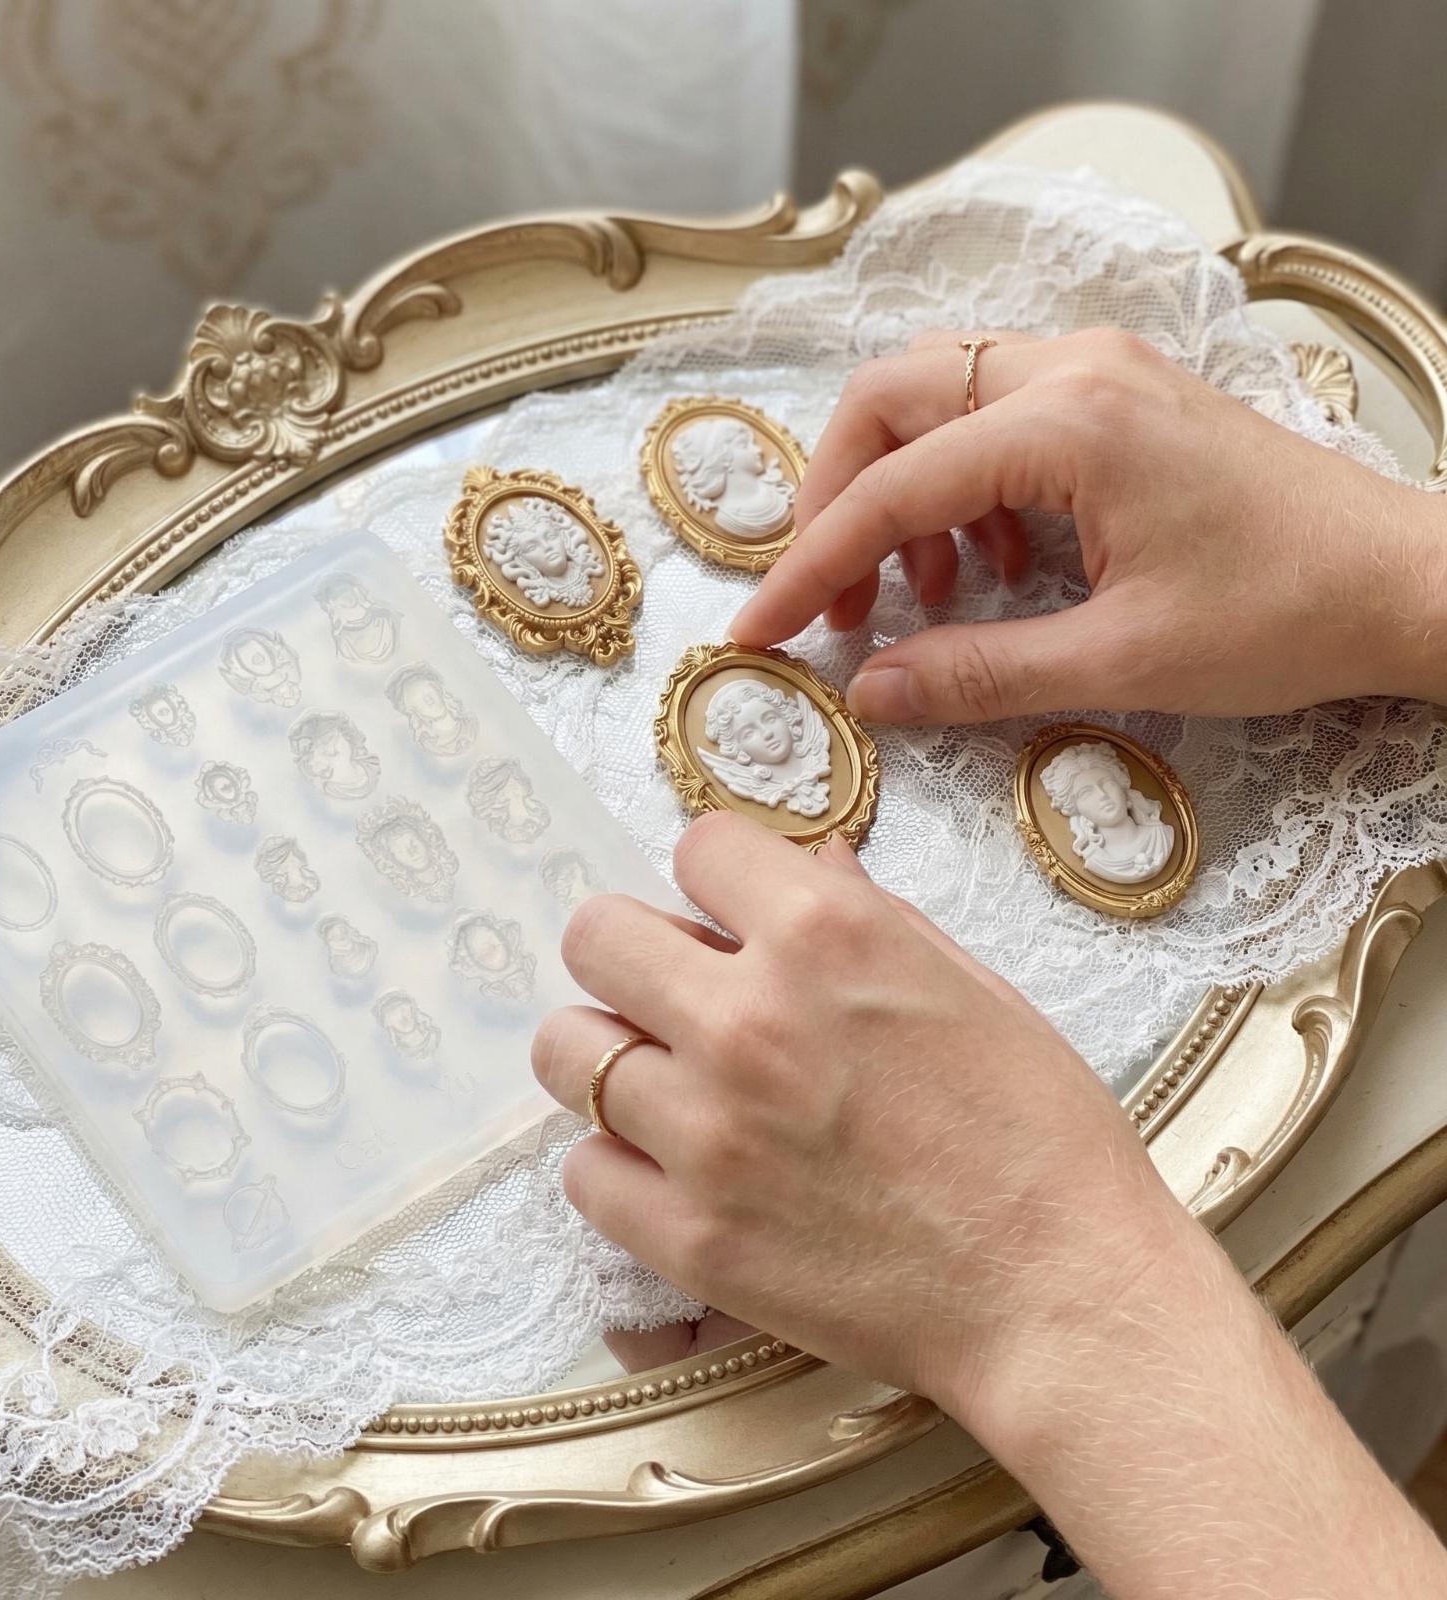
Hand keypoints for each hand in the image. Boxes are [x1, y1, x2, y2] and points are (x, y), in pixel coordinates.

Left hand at [531, 811, 1186, 1431]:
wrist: (1060, 1293)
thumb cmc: (1037, 1132)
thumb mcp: (972, 986)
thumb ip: (869, 915)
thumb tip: (810, 862)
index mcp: (825, 934)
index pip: (696, 845)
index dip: (719, 880)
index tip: (732, 917)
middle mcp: (747, 1018)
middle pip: (596, 936)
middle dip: (634, 954)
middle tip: (674, 995)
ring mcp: (707, 1132)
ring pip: (567, 1051)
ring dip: (611, 1056)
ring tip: (666, 1084)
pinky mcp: (688, 1236)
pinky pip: (582, 1171)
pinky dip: (618, 1166)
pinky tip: (675, 1171)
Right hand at [730, 328, 1446, 722]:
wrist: (1406, 580)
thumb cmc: (1287, 613)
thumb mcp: (1123, 660)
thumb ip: (980, 673)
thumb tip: (872, 692)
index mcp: (1071, 423)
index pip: (891, 488)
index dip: (810, 565)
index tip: (759, 626)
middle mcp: (1074, 368)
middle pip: (890, 398)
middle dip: (837, 499)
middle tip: (837, 597)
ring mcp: (1097, 371)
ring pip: (934, 396)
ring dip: (897, 490)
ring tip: (921, 595)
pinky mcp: (1115, 395)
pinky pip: (991, 414)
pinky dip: (958, 486)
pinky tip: (990, 565)